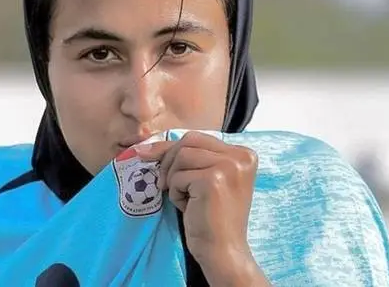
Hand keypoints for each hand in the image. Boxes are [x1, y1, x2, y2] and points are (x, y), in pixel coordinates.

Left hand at [135, 131, 269, 286]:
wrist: (223, 251)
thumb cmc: (212, 217)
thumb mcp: (205, 178)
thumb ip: (190, 157)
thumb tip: (144, 145)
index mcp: (244, 153)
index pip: (198, 137)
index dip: (172, 147)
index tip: (148, 154)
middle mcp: (241, 156)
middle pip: (189, 141)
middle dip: (168, 159)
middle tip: (163, 183)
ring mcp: (229, 167)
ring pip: (181, 156)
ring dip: (174, 178)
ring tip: (184, 198)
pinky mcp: (213, 180)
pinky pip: (178, 176)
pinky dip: (176, 192)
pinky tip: (188, 207)